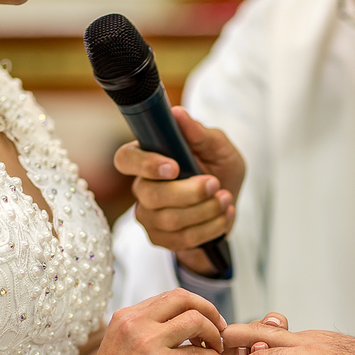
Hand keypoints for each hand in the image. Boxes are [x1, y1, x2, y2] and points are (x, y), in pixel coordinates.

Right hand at [88, 289, 226, 354]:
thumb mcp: (120, 342)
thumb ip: (144, 327)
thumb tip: (176, 320)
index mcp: (127, 316)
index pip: (171, 297)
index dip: (196, 305)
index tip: (206, 319)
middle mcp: (137, 324)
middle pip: (185, 300)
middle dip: (210, 311)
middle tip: (219, 328)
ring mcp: (149, 344)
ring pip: (196, 321)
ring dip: (214, 334)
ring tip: (216, 348)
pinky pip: (199, 354)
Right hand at [113, 107, 245, 275]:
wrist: (228, 205)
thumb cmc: (219, 169)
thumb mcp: (219, 148)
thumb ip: (199, 133)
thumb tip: (177, 113)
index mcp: (148, 158)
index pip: (126, 159)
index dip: (145, 165)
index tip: (173, 167)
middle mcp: (142, 187)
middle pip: (150, 195)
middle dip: (189, 193)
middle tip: (216, 185)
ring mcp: (148, 216)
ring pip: (169, 220)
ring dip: (206, 211)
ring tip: (226, 200)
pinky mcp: (161, 238)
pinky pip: (183, 240)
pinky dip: (211, 228)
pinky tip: (224, 216)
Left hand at [205, 325, 354, 354]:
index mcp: (318, 349)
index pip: (280, 341)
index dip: (256, 343)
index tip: (234, 349)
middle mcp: (309, 342)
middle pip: (264, 331)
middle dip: (237, 337)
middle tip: (211, 341)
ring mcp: (306, 347)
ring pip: (258, 344)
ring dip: (229, 353)